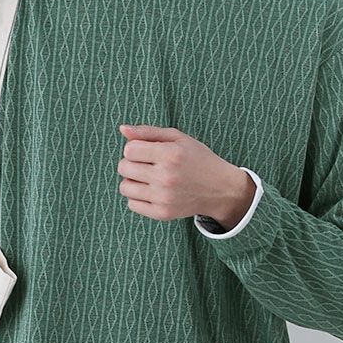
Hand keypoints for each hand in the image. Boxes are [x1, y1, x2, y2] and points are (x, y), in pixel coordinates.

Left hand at [117, 124, 252, 225]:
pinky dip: (137, 198)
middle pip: (124, 168)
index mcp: (169, 154)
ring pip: (124, 188)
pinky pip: (132, 205)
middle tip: (146, 165)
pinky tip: (151, 192)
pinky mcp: (162, 213)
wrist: (220, 189)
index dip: (134, 148)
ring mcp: (163, 197)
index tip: (145, 151)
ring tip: (147, 179)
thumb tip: (122, 129)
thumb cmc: (197, 159)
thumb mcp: (178, 138)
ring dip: (132, 181)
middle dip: (131, 163)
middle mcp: (165, 177)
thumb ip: (148, 132)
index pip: (129, 150)